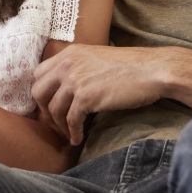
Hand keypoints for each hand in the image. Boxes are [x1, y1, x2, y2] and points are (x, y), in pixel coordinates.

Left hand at [31, 44, 173, 145]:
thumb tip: (66, 88)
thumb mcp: (96, 58)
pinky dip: (73, 132)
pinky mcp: (86, 96)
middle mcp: (68, 64)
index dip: (41, 91)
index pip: (39, 73)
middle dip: (44, 110)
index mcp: (69, 53)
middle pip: (38, 91)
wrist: (153, 69)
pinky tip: (78, 138)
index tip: (48, 104)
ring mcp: (75, 80)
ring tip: (70, 134)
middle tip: (55, 121)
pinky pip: (71, 120)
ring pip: (54, 109)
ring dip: (60, 125)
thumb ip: (78, 67)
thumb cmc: (131, 67)